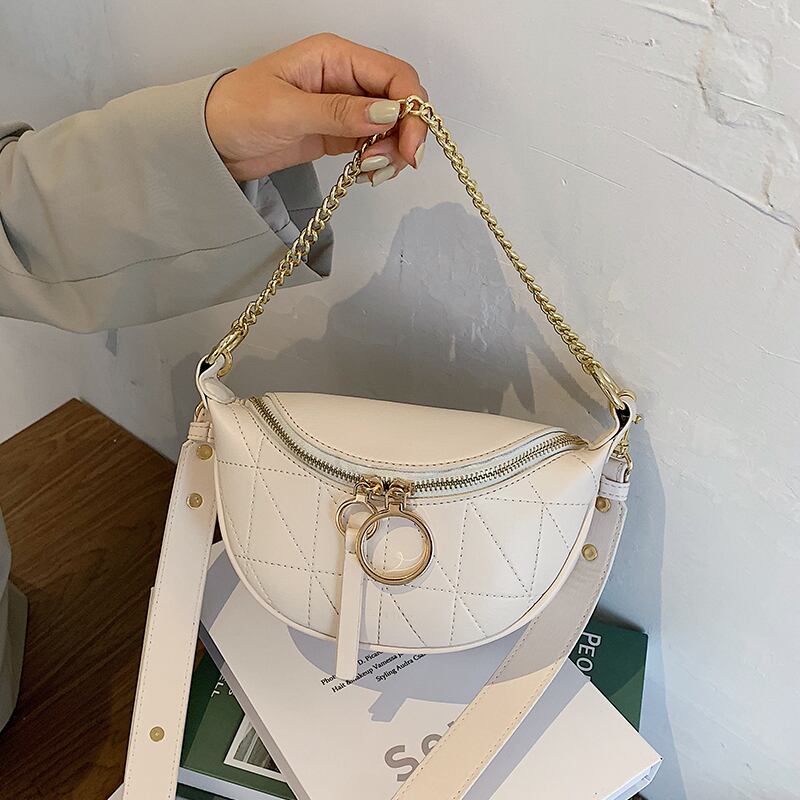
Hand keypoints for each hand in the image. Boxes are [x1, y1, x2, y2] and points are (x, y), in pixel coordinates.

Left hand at [205, 33, 428, 184]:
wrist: (210, 141)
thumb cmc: (235, 112)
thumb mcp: (287, 110)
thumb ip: (340, 113)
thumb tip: (388, 112)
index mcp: (334, 56)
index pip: (394, 75)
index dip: (412, 108)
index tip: (409, 145)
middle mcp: (344, 78)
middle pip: (399, 101)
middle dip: (405, 134)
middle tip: (393, 165)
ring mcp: (342, 106)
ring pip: (391, 126)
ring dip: (392, 151)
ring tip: (371, 172)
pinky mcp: (338, 132)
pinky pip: (373, 144)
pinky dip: (377, 161)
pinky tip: (364, 173)